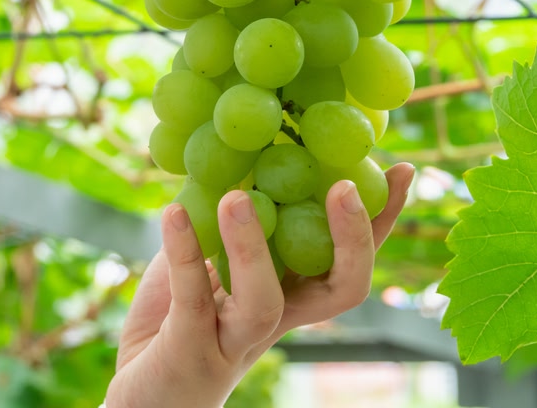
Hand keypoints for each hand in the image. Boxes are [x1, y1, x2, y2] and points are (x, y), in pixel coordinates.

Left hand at [105, 163, 414, 407]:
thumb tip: (242, 152)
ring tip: (236, 197)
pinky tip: (174, 212)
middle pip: (338, 293)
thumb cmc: (174, 320)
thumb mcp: (207, 262)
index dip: (380, 223)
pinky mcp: (189, 350)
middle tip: (345, 185)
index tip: (401, 171)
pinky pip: (192, 299)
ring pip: (262, 302)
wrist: (135, 397)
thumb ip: (227, 222)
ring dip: (253, 246)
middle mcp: (274, 322)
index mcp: (288, 298)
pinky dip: (184, 251)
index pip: (349, 262)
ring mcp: (234, 342)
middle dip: (353, 240)